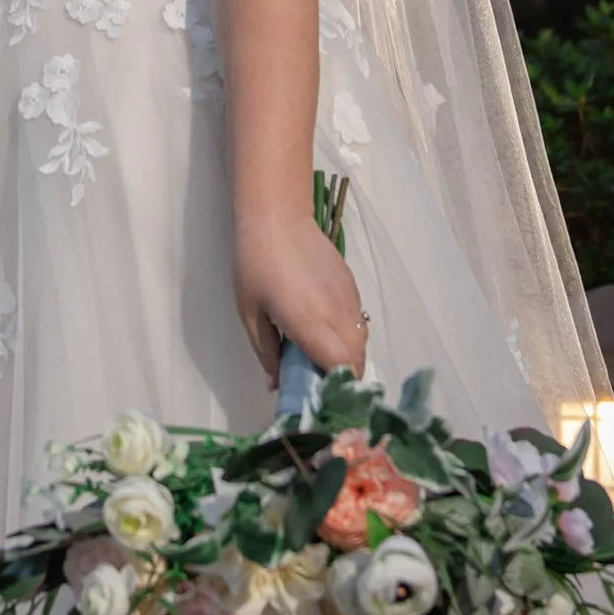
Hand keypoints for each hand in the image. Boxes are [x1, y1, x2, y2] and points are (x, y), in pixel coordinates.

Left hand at [234, 212, 367, 392]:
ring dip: (347, 358)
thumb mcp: (251, 314)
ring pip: (362, 342)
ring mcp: (349, 299)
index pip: (339, 367)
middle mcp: (337, 314)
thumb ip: (267, 353)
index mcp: (310, 322)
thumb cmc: (255, 266)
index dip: (333, 387)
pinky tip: (326, 331)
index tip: (317, 395)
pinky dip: (349, 337)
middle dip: (341, 378)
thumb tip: (278, 386)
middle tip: (316, 381)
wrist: (278, 219)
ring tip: (319, 357)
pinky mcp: (353, 286)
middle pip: (356, 361)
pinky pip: (359, 323)